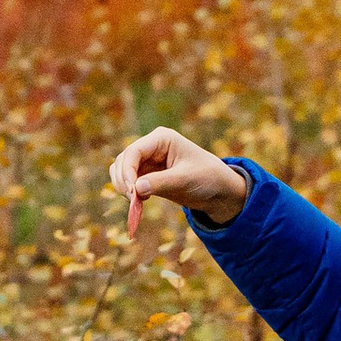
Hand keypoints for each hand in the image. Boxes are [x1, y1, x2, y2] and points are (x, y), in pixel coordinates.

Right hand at [106, 126, 245, 233]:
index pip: (134, 151)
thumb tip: (136, 189)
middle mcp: (151, 147)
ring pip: (121, 171)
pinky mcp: (147, 175)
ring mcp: (148, 161)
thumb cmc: (207, 177)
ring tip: (136, 201)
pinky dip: (129, 191)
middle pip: (123, 160)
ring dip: (123, 186)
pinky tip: (140, 201)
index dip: (127, 170)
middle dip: (123, 180)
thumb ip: (161, 183)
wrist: (218, 190)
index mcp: (161, 139)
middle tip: (133, 199)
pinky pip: (128, 181)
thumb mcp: (185, 179)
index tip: (131, 190)